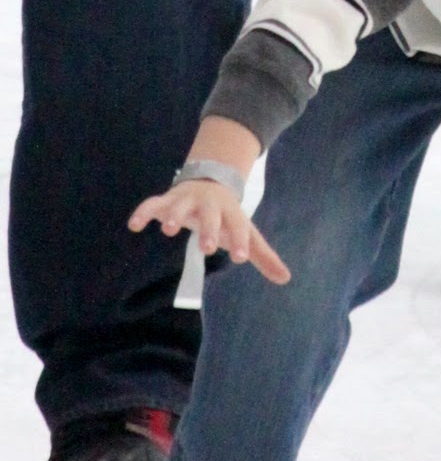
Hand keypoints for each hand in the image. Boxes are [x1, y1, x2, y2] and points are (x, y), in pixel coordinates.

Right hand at [129, 182, 290, 284]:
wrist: (210, 182)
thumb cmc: (229, 217)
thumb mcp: (247, 233)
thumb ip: (263, 256)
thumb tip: (286, 278)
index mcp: (231, 214)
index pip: (238, 228)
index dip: (240, 242)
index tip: (240, 259)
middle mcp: (209, 205)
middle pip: (210, 216)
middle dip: (208, 230)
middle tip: (207, 249)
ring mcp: (187, 200)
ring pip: (179, 205)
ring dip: (174, 215)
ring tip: (168, 230)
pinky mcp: (167, 200)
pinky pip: (153, 203)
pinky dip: (144, 212)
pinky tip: (134, 225)